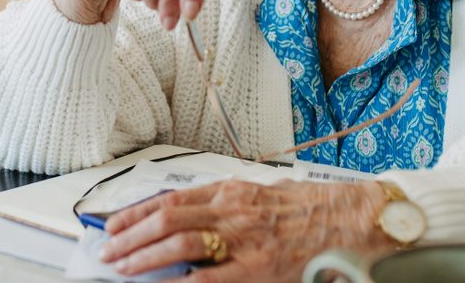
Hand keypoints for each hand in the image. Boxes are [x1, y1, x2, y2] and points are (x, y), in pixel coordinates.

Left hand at [98, 179, 393, 281]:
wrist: (355, 219)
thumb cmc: (313, 209)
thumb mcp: (264, 195)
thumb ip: (228, 205)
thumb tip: (188, 217)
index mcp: (233, 191)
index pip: (171, 198)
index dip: (136, 212)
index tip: (114, 223)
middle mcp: (233, 210)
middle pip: (167, 219)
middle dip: (131, 236)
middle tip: (108, 250)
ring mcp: (244, 240)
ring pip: (180, 244)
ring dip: (144, 257)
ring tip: (123, 267)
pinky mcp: (259, 268)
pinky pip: (209, 279)